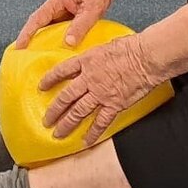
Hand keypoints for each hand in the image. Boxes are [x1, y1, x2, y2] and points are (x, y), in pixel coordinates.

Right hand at [16, 0, 123, 48]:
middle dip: (31, 38)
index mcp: (56, 1)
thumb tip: (68, 42)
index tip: (20, 46)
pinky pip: (59, 26)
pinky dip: (57, 36)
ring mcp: (62, 8)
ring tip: (41, 54)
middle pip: (39, 23)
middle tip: (26, 55)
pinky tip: (60, 46)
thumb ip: (79, 26)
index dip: (26, 34)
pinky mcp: (70, 12)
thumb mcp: (91, 10)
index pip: (36, 19)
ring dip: (44, 38)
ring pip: (49, 25)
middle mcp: (56, 4)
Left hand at [41, 34, 159, 146]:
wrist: (146, 57)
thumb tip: (94, 59)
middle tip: (46, 120)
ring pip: (78, 112)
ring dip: (67, 124)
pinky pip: (101, 122)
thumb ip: (96, 56)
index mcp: (86, 61)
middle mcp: (89, 79)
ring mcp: (101, 94)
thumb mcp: (105, 46)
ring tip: (58, 134)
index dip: (50, 79)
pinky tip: (85, 141)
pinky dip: (93, 133)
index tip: (41, 86)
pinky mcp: (114, 104)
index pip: (62, 71)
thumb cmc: (131, 47)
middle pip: (66, 97)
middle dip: (54, 110)